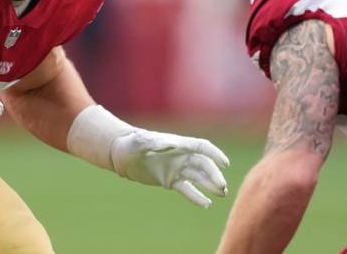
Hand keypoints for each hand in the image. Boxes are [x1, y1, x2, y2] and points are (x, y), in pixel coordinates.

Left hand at [111, 129, 229, 207]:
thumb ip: (154, 142)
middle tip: (222, 187)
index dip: (215, 154)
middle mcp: (180, 156)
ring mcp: (176, 169)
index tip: (225, 164)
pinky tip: (206, 204)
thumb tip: (171, 143)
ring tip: (221, 194)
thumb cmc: (130, 143)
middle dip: (214, 175)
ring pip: (198, 178)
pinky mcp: (170, 181)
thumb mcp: (140, 142)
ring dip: (210, 185)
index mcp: (177, 144)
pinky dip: (196, 196)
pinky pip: (187, 189)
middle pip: (204, 165)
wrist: (120, 155)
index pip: (201, 147)